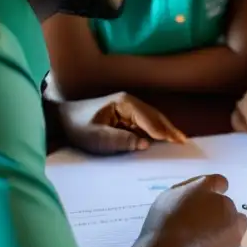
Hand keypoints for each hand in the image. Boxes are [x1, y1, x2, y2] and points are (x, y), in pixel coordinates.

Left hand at [58, 92, 187, 154]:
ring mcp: (129, 108)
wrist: (62, 118)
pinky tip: (163, 138)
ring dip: (165, 129)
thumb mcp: (96, 137)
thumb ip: (120, 140)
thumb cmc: (77, 126)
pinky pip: (145, 123)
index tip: (175, 141)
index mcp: (125, 103)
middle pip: (155, 116)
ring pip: (152, 119)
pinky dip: (156, 130)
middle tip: (184, 142)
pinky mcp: (126, 115)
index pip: (149, 118)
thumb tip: (145, 144)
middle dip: (169, 129)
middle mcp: (130, 102)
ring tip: (179, 140)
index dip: (162, 131)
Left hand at [142, 175, 246, 246]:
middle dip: (202, 200)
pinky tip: (177, 238)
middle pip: (195, 190)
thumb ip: (237, 219)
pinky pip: (166, 218)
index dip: (222, 190)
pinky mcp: (149, 220)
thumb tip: (233, 217)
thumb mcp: (234, 230)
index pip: (217, 181)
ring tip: (192, 230)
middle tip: (209, 217)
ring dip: (185, 212)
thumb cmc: (206, 239)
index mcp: (205, 186)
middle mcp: (181, 189)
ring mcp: (162, 203)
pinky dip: (172, 225)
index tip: (223, 198)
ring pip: (178, 203)